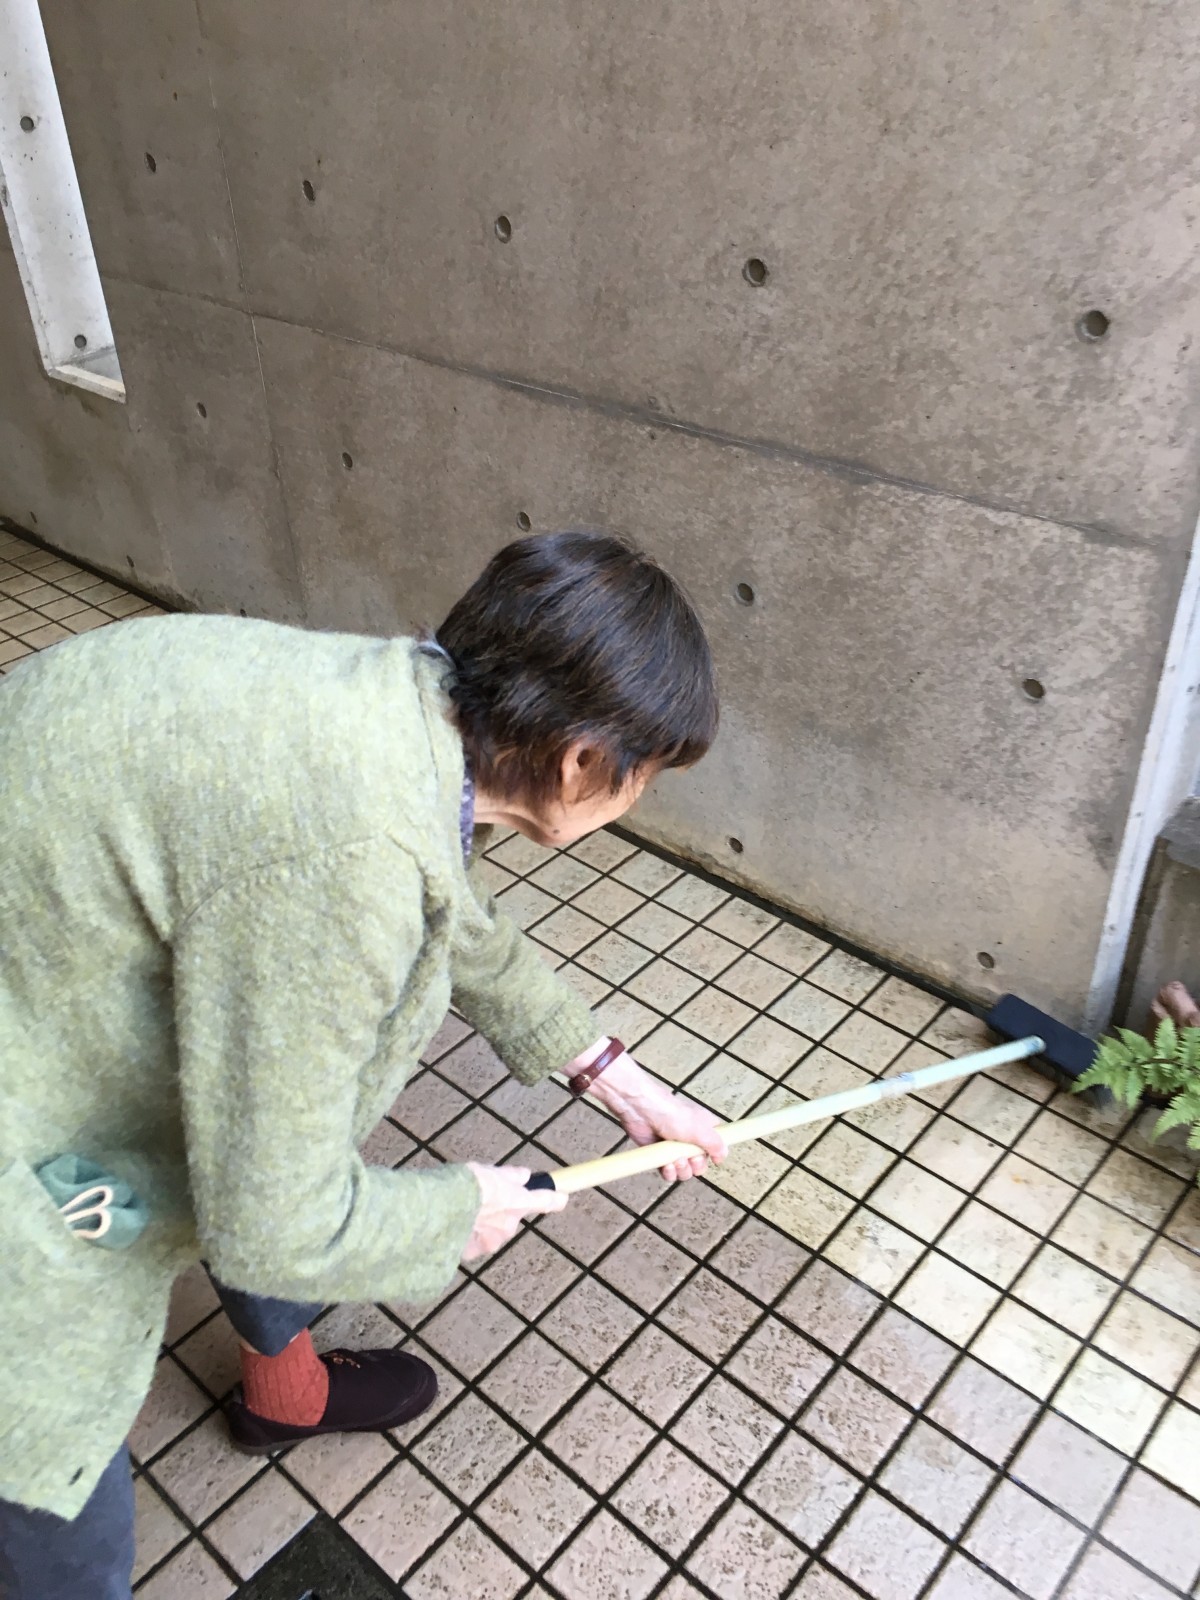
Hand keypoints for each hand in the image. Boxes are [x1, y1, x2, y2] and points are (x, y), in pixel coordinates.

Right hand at [462, 1162, 567, 1260]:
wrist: (442, 1207)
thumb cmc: (467, 1184)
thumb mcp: (490, 1172)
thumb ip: (509, 1177)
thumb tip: (524, 1176)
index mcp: (517, 1201)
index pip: (544, 1200)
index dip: (554, 1199)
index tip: (562, 1198)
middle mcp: (509, 1225)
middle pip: (510, 1218)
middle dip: (499, 1212)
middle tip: (480, 1200)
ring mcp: (492, 1241)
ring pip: (491, 1232)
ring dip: (482, 1225)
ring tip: (461, 1212)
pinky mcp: (473, 1252)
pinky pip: (473, 1243)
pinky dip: (466, 1236)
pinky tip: (453, 1225)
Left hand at [579, 1046, 727, 1180]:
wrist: (642, 1111)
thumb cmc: (672, 1114)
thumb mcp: (700, 1129)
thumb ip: (715, 1144)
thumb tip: (723, 1156)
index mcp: (705, 1129)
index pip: (717, 1146)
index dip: (715, 1155)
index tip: (712, 1158)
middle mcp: (691, 1139)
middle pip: (701, 1164)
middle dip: (696, 1166)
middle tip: (690, 1158)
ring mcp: (675, 1148)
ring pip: (685, 1171)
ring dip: (682, 1170)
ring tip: (675, 1161)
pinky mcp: (660, 1155)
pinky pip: (670, 1172)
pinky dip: (669, 1172)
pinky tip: (666, 1165)